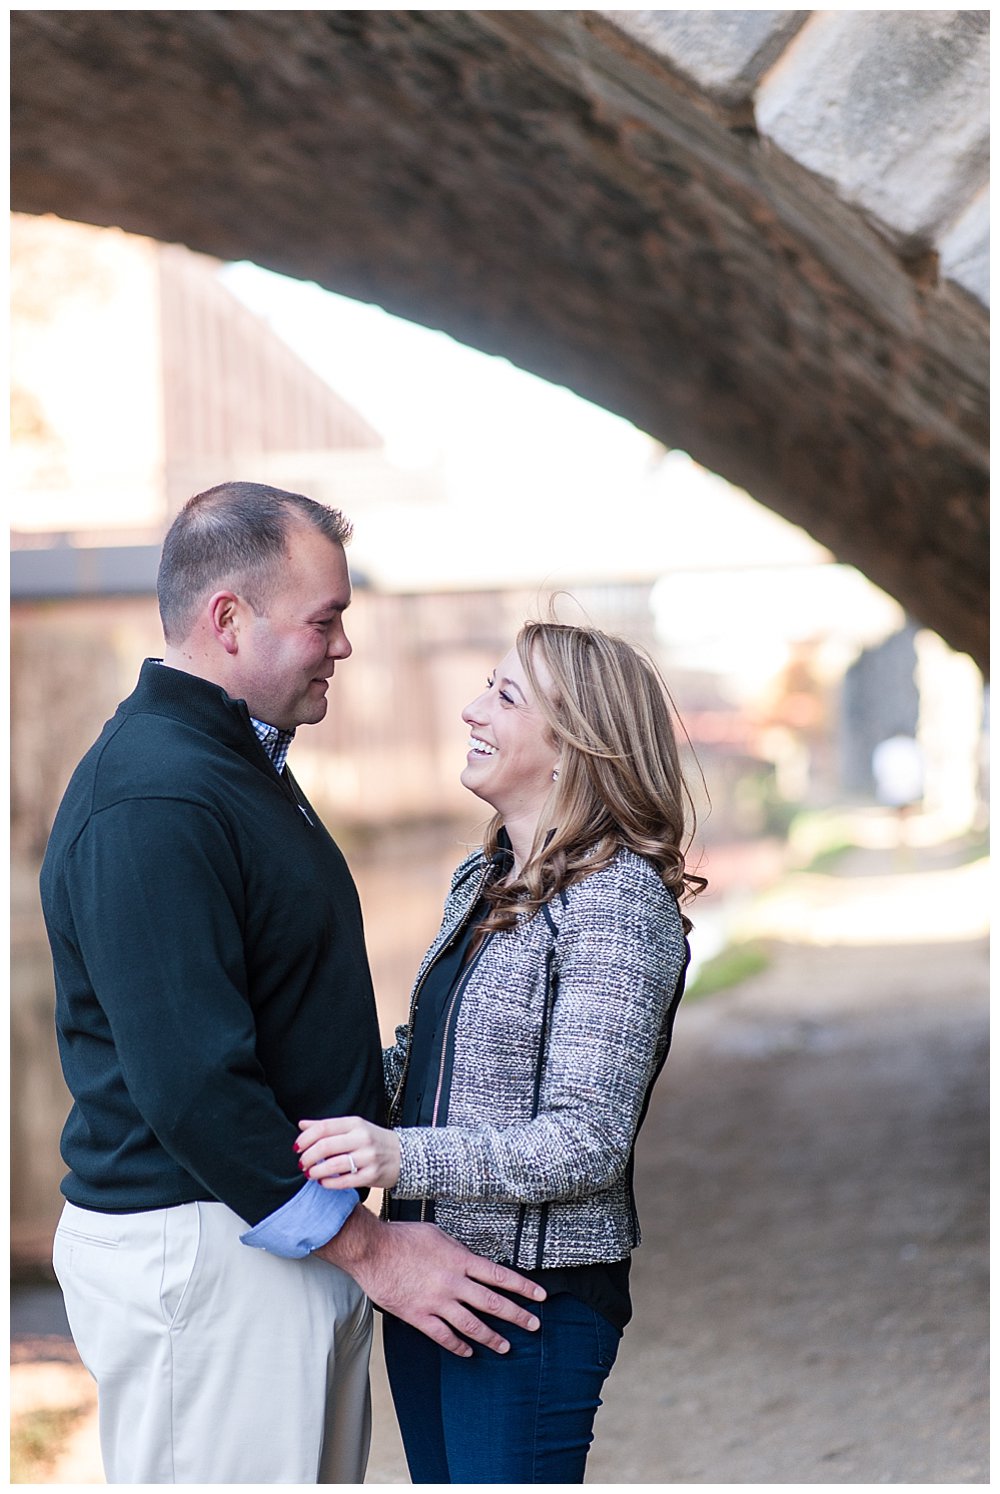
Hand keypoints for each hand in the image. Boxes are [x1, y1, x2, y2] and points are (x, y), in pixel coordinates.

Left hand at [297, 1115, 400, 1190]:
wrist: (404, 1156)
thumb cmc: (373, 1140)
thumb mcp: (353, 1127)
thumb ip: (327, 1126)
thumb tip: (301, 1125)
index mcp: (355, 1123)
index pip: (323, 1128)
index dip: (305, 1138)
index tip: (296, 1148)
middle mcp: (362, 1138)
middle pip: (325, 1146)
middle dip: (308, 1157)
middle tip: (301, 1164)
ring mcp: (368, 1157)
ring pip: (333, 1165)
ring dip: (316, 1171)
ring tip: (309, 1174)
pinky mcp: (371, 1175)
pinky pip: (345, 1181)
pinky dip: (329, 1183)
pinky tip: (323, 1182)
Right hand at [315, 1205, 545, 1358]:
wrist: (372, 1250)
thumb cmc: (402, 1237)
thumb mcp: (437, 1234)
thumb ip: (457, 1250)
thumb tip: (470, 1260)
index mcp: (460, 1260)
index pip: (500, 1276)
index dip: (523, 1287)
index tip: (540, 1296)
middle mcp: (453, 1283)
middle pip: (492, 1303)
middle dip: (517, 1316)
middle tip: (533, 1326)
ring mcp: (436, 1302)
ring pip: (471, 1325)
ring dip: (491, 1337)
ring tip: (506, 1347)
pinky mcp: (418, 1316)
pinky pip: (443, 1336)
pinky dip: (458, 1346)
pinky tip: (468, 1352)